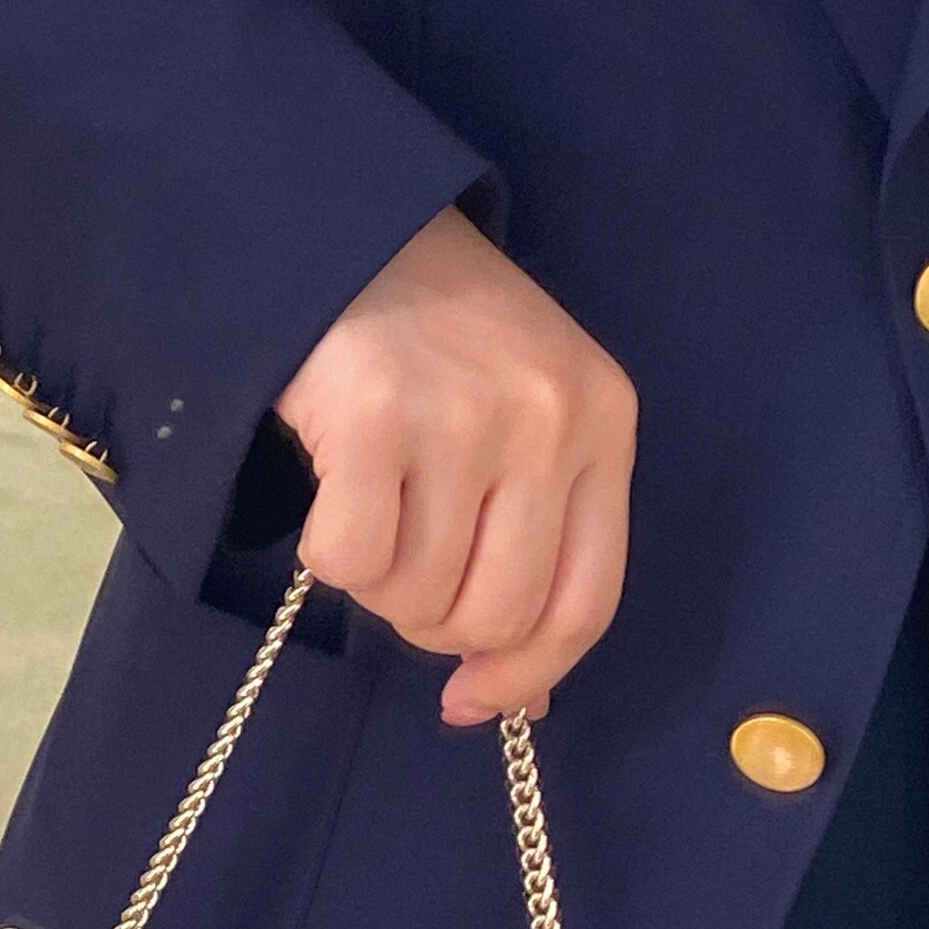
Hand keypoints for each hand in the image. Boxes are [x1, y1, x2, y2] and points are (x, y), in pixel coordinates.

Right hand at [274, 204, 635, 724]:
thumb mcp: (523, 414)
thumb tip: (517, 693)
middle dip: (437, 627)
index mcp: (602, 423)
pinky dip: (326, 554)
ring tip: (368, 511)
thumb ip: (536, 536)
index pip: (587, 602)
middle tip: (404, 572)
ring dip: (378, 586)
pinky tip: (330, 493)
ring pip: (418, 597)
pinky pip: (348, 562)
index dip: (528, 675)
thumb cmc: (434, 336)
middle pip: (496, 616)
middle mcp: (546, 420)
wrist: (341, 225)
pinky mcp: (374, 418)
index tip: (475, 703)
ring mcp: (462, 417)